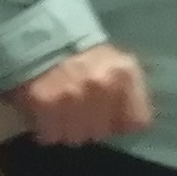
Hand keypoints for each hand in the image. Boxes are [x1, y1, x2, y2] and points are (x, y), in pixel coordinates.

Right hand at [12, 42, 152, 146]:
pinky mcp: (43, 103)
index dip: (121, 123)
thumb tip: (124, 124)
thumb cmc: (83, 55)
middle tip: (81, 115)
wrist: (40, 37)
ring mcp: (71, 97)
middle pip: (102, 133)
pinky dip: (47, 131)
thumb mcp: (118, 65)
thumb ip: (129, 93)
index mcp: (124, 75)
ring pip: (76, 138)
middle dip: (92, 128)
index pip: (136, 123)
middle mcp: (100, 87)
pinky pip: (50, 135)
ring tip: (62, 117)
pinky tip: (46, 118)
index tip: (110, 119)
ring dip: (68, 132)